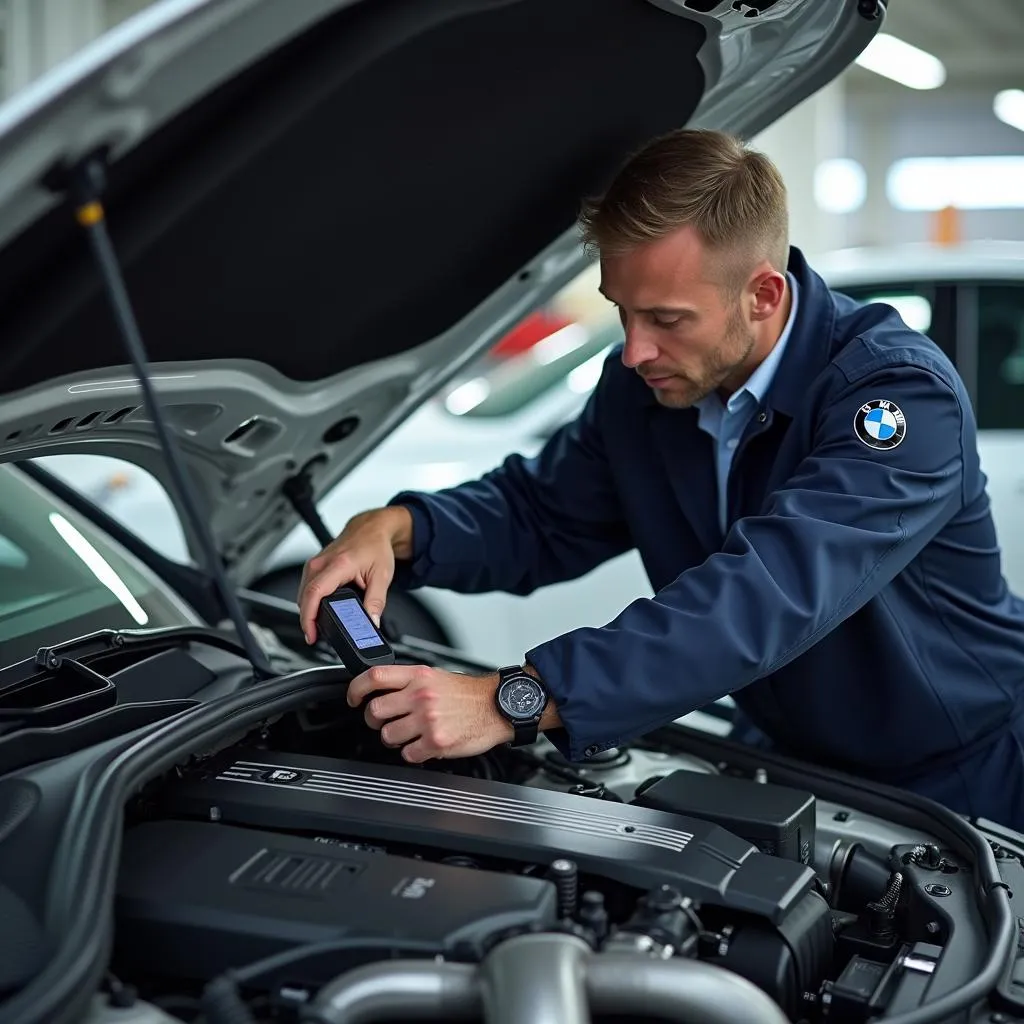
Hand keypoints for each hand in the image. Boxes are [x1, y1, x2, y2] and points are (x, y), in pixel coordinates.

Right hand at [298, 506, 413, 643]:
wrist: (371, 528)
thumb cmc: (375, 546)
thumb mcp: (382, 576)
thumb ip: (376, 603)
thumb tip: (371, 623)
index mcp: (338, 564)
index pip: (315, 593)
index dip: (309, 617)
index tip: (312, 633)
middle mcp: (321, 562)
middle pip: (304, 597)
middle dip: (308, 620)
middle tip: (316, 636)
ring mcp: (315, 563)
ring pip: (303, 593)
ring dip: (308, 611)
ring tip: (317, 627)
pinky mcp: (314, 566)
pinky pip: (306, 587)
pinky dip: (310, 601)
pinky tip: (318, 610)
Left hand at [347, 664, 513, 762]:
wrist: (497, 706)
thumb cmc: (469, 694)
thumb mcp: (436, 676)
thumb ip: (408, 682)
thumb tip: (381, 690)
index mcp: (418, 676)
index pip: (374, 676)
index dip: (356, 689)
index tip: (353, 698)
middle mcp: (420, 695)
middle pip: (374, 711)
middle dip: (374, 721)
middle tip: (384, 722)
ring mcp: (427, 719)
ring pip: (388, 736)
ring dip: (394, 739)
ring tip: (409, 735)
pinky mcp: (436, 741)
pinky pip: (408, 754)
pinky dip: (413, 753)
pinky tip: (424, 745)